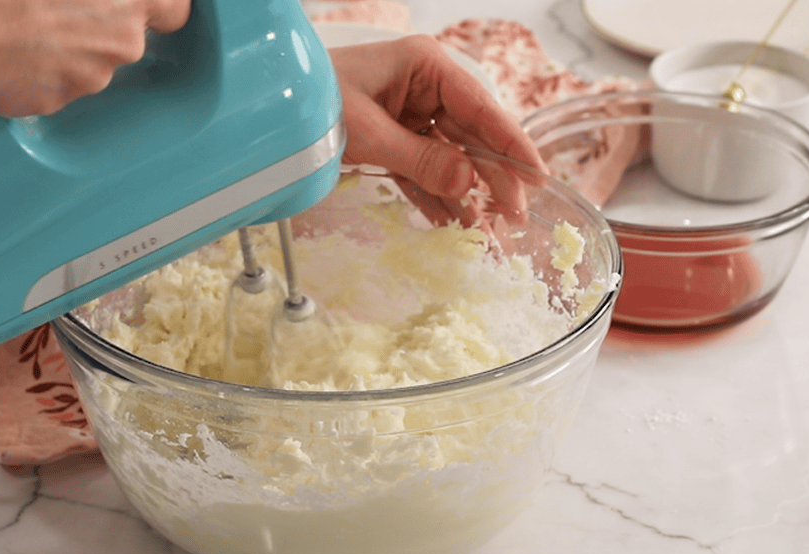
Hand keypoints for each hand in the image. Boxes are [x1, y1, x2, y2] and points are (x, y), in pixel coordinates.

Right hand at [0, 0, 191, 116]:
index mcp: (131, 0)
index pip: (174, 10)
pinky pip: (58, 83)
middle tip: (57, 7)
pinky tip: (16, 49)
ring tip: (28, 27)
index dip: (159, 8)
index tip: (147, 7)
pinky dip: (41, 70)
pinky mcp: (62, 102)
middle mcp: (122, 42)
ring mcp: (93, 76)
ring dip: (67, 48)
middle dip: (99, 26)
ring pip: (91, 62)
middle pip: (126, 37)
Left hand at [329, 36, 546, 226]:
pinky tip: (453, 224)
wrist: (270, 112)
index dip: (512, 145)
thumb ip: (421, 160)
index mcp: (426, 68)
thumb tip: (469, 185)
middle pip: (472, 137)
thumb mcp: (368, 132)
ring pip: (451, 159)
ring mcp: (410, 116)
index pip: (482, 109)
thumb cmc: (314, 104)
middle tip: (514, 217)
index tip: (538, 176)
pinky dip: (435, 198)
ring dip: (467, 196)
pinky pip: (424, 172)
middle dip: (493, 179)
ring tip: (488, 231)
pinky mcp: (394, 141)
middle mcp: (425, 88)